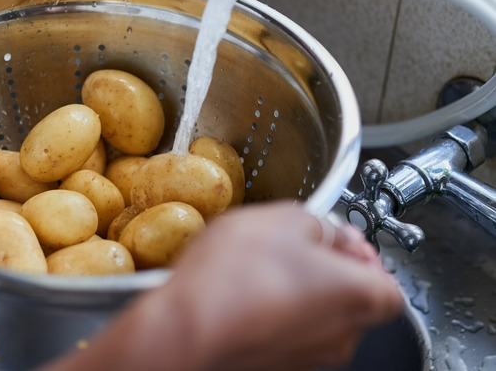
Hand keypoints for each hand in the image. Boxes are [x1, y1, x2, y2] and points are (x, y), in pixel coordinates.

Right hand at [163, 202, 402, 369]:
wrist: (186, 328)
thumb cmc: (236, 277)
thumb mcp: (285, 219)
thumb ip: (321, 224)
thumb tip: (327, 232)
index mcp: (359, 296)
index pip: (390, 284)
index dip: (365, 256)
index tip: (337, 236)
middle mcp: (341, 335)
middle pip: (352, 301)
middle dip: (329, 270)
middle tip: (295, 245)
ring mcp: (305, 357)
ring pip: (316, 317)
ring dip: (297, 291)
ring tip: (259, 265)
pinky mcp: (272, 364)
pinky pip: (284, 331)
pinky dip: (271, 311)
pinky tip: (241, 289)